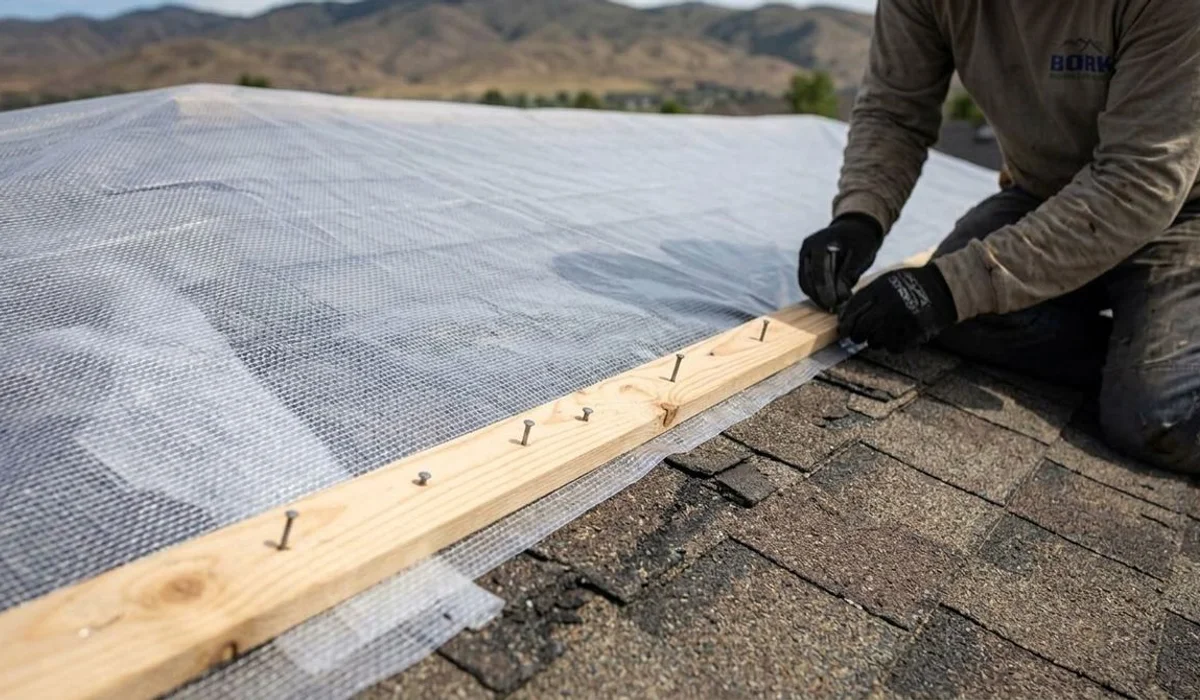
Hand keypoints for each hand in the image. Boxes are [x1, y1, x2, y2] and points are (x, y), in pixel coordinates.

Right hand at [798, 213, 883, 311]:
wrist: (855, 229)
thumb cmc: (860, 240)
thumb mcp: (861, 254)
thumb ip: (849, 273)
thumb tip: (840, 296)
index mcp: (820, 242)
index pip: (818, 269)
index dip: (825, 288)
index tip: (833, 303)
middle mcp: (808, 249)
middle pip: (808, 278)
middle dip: (820, 296)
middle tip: (833, 309)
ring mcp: (805, 257)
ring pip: (805, 283)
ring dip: (817, 297)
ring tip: (831, 308)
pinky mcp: (806, 265)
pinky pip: (807, 283)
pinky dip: (816, 294)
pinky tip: (828, 302)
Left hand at [838, 265, 957, 353]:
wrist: (942, 287)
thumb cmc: (909, 285)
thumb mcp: (886, 281)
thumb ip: (867, 295)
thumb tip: (843, 315)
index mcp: (880, 289)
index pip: (854, 308)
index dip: (846, 321)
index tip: (843, 328)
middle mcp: (889, 304)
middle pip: (861, 328)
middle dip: (856, 335)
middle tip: (857, 337)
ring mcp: (902, 320)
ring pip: (875, 341)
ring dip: (874, 341)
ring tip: (881, 334)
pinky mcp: (915, 332)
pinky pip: (894, 348)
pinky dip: (891, 346)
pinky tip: (895, 338)